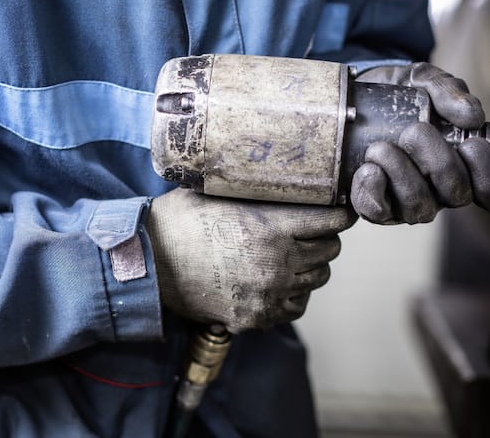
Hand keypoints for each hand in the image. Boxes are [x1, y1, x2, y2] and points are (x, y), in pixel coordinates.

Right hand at [143, 188, 355, 332]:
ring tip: (292, 255)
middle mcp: (276, 262)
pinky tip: (278, 280)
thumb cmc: (180, 221)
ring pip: (317, 278)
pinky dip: (293, 293)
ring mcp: (267, 293)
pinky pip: (296, 306)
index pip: (332, 221)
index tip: (341, 210)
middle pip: (329, 250)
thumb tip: (286, 173)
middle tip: (311, 230)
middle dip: (324, 237)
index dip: (341, 214)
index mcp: (270, 227)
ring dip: (310, 265)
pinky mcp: (256, 316)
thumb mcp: (219, 193)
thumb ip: (257, 192)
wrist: (148, 264)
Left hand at [351, 62, 489, 223]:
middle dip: (439, 162)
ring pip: (419, 207)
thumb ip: (449, 90)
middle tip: (415, 131)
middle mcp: (440, 189)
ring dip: (402, 174)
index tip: (472, 145)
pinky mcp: (376, 205)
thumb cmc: (400, 93)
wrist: (355, 95)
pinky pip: (378, 212)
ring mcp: (409, 201)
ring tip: (381, 147)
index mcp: (463, 164)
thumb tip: (471, 116)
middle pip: (456, 195)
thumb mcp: (425, 80)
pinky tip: (368, 169)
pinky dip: (373, 192)